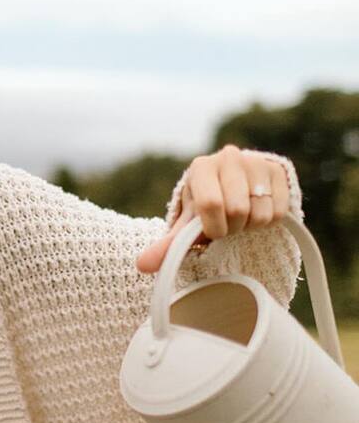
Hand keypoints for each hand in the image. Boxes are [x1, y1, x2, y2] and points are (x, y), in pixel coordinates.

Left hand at [136, 145, 290, 273]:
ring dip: (251, 226)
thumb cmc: (206, 210)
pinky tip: (257, 212)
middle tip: (228, 225)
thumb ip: (167, 246)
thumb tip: (141, 266)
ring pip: (261, 212)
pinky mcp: (279, 171)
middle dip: (233, 227)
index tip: (213, 232)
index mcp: (201, 167)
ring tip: (242, 218)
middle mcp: (229, 157)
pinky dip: (269, 221)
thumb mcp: (186, 226)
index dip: (214, 227)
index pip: (211, 203)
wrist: (234, 191)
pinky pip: (280, 210)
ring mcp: (256, 161)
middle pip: (238, 209)